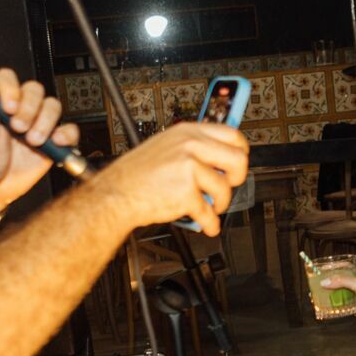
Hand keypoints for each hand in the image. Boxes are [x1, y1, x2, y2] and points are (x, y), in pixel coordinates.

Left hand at [0, 67, 81, 210]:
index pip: (7, 79)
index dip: (11, 89)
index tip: (9, 108)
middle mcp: (19, 108)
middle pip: (34, 90)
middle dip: (30, 108)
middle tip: (19, 128)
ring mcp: (37, 122)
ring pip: (53, 106)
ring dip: (46, 122)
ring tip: (33, 141)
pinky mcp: (52, 140)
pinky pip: (69, 129)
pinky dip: (67, 134)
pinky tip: (57, 142)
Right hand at [99, 122, 248, 235]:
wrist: (114, 195)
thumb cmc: (136, 174)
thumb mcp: (166, 146)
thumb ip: (193, 147)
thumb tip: (220, 155)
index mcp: (187, 132)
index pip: (232, 134)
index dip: (241, 151)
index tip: (238, 162)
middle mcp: (190, 146)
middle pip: (238, 159)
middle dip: (236, 178)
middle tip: (227, 186)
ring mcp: (188, 168)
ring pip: (224, 189)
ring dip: (219, 203)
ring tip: (209, 206)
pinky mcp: (185, 192)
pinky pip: (208, 212)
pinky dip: (209, 223)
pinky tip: (206, 223)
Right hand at [319, 266, 355, 330]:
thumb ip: (341, 281)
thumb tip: (325, 282)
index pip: (345, 266)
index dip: (333, 267)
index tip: (322, 269)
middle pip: (341, 279)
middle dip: (330, 281)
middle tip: (319, 281)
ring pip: (341, 292)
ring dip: (331, 293)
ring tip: (320, 293)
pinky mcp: (355, 305)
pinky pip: (343, 303)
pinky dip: (335, 304)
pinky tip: (328, 304)